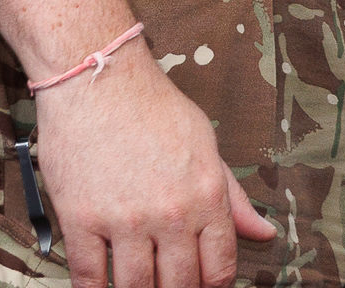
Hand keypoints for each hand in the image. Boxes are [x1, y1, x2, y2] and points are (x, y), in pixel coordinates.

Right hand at [36, 41, 274, 287]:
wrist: (97, 76)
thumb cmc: (152, 106)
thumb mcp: (205, 142)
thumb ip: (233, 196)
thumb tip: (263, 233)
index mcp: (205, 193)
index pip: (219, 268)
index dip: (213, 285)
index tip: (201, 284)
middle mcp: (169, 212)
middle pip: (179, 287)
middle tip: (168, 283)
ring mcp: (123, 219)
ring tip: (139, 283)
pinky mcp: (81, 220)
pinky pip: (89, 278)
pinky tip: (101, 287)